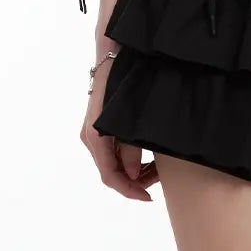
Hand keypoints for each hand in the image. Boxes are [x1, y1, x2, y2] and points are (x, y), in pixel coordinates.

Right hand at [80, 44, 159, 199]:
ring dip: (134, 171)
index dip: (129, 191)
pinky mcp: (100, 127)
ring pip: (113, 163)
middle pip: (111, 172)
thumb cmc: (124, 82)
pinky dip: (130, 158)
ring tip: (158, 169)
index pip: (110, 176)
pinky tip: (148, 156)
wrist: (114, 53)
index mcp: (96, 137)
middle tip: (160, 180)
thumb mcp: (131, 120)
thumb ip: (132, 149)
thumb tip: (133, 176)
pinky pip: (114, 151)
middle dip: (136, 181)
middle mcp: (91, 137)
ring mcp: (94, 132)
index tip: (149, 198)